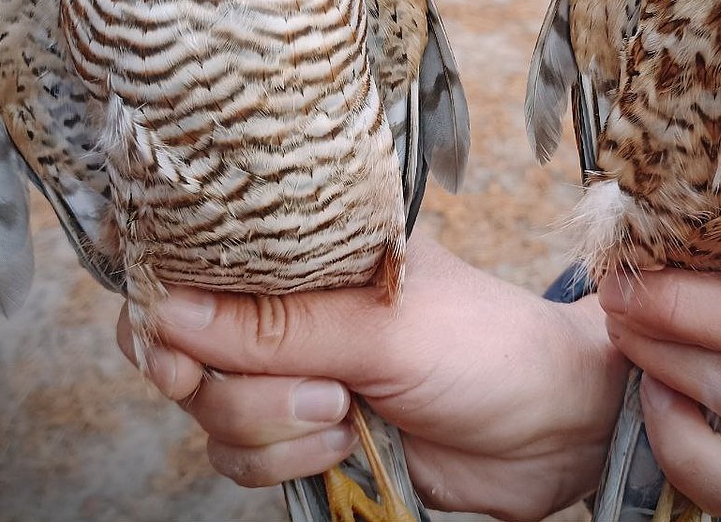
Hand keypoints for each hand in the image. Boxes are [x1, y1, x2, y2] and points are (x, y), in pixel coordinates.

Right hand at [117, 235, 628, 520]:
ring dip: (273, 430)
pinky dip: (286, 463)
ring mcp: (301, 375)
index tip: (175, 356)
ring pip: (216, 414)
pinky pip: (247, 460)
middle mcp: (295, 313)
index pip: (199, 270)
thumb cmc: (488, 349)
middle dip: (238, 388)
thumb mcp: (385, 329)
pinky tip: (348, 447)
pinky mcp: (312, 434)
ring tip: (347, 415)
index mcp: (309, 257)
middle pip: (193, 352)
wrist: (555, 428)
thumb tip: (167, 311)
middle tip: (309, 391)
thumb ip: (277, 328)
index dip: (165, 314)